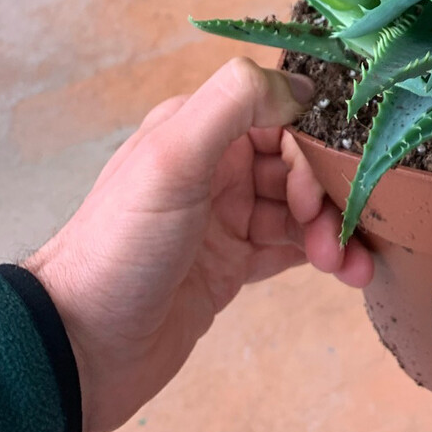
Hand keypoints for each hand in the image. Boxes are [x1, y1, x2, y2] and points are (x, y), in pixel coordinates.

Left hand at [27, 57, 371, 431]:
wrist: (80, 348)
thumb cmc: (121, 245)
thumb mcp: (172, 159)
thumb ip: (232, 103)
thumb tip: (299, 84)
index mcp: (198, 131)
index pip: (279, 113)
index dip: (312, 141)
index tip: (330, 176)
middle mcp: (214, 167)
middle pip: (297, 161)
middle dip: (328, 191)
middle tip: (338, 231)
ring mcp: (225, 219)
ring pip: (300, 208)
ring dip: (333, 228)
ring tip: (351, 263)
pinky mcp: (232, 266)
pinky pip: (291, 247)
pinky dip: (324, 255)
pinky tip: (348, 271)